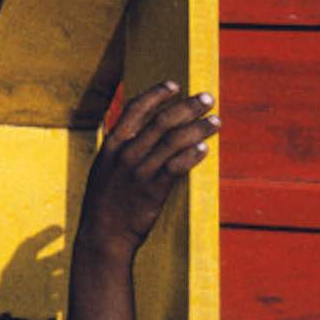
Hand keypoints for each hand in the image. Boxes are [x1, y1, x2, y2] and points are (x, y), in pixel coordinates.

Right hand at [78, 82, 216, 251]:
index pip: (136, 109)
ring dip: (198, 128)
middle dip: (188, 107)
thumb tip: (147, 129)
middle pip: (161, 121)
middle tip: (208, 98)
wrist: (103, 234)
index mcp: (112, 144)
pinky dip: (191, 155)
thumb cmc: (106, 201)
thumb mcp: (105, 168)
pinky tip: (204, 148)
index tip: (175, 85)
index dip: (157, 94)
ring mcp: (139, 172)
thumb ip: (123, 148)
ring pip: (173, 141)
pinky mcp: (153, 190)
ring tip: (216, 122)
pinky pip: (176, 167)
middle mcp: (125, 154)